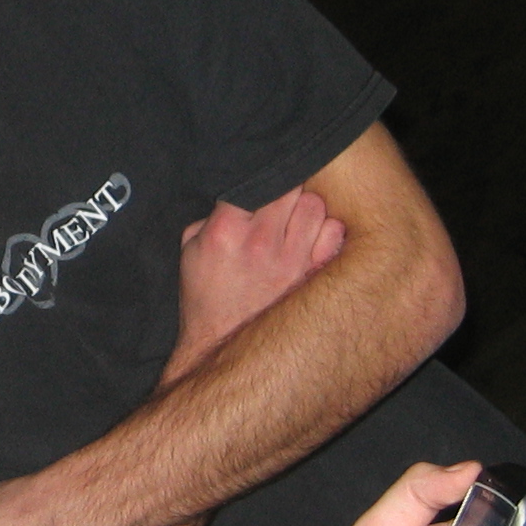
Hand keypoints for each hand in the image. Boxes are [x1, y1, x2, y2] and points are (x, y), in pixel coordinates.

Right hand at [165, 188, 345, 379]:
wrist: (222, 346)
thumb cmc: (205, 297)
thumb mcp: (190, 250)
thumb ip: (212, 216)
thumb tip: (241, 193)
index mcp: (226, 231)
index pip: (257, 179)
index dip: (260, 179)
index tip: (260, 184)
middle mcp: (262, 243)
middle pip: (292, 187)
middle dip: (284, 189)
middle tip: (278, 200)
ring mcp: (292, 260)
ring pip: (316, 206)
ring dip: (305, 208)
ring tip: (294, 219)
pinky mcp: (313, 275)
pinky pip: (335, 233)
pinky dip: (326, 231)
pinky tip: (311, 239)